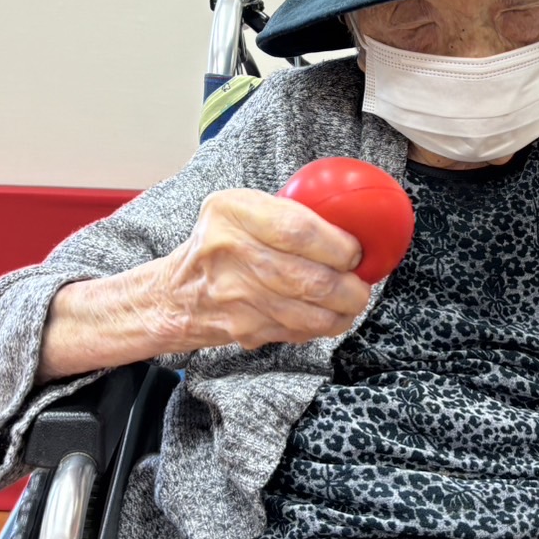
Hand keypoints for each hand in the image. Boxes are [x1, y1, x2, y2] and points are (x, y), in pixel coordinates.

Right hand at [156, 188, 372, 351]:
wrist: (177, 294)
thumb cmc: (219, 243)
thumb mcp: (238, 207)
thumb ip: (284, 210)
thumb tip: (347, 225)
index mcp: (232, 212)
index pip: (297, 230)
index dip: (337, 245)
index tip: (355, 250)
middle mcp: (230, 253)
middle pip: (310, 278)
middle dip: (349, 284)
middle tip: (361, 280)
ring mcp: (237, 297)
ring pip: (310, 312)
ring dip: (344, 309)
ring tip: (353, 299)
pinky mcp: (246, 330)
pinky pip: (300, 331)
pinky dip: (324, 325)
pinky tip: (330, 314)